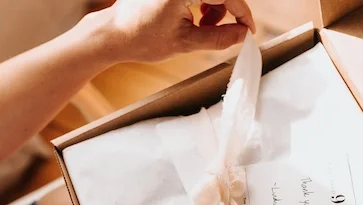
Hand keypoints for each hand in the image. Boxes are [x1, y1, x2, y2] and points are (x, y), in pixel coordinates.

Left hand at [79, 0, 255, 63]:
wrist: (113, 33)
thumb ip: (219, 37)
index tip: (249, 30)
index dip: (242, 13)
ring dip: (214, 7)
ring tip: (201, 27)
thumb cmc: (142, 38)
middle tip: (223, 32)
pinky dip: (202, 1)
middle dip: (226, 11)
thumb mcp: (186, 42)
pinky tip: (193, 16)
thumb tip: (242, 35)